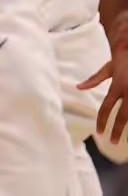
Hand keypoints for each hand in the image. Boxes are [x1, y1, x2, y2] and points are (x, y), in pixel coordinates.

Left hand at [80, 12, 127, 140]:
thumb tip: (78, 87)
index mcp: (117, 87)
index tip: (100, 133)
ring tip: (124, 138)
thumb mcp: (108, 68)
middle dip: (117, 130)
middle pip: (122, 116)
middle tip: (112, 142)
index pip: (106, 108)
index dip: (102, 121)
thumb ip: (94, 80)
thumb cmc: (123, 60)